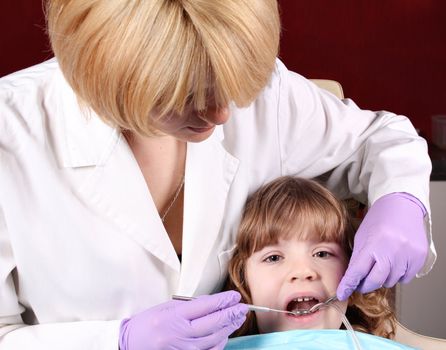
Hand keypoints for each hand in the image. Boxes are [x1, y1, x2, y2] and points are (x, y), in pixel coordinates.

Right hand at [119, 290, 247, 349]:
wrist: (129, 346)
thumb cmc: (146, 325)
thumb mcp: (164, 309)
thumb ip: (188, 306)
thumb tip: (211, 302)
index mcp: (173, 317)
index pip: (205, 306)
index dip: (223, 300)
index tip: (234, 296)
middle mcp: (179, 334)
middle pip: (213, 323)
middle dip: (231, 314)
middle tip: (243, 308)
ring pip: (214, 339)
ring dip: (228, 328)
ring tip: (237, 319)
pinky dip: (219, 343)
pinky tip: (224, 335)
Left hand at [337, 193, 427, 299]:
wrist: (401, 205)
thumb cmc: (379, 220)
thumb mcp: (362, 236)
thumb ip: (358, 258)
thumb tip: (352, 279)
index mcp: (373, 244)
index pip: (357, 271)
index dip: (348, 285)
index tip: (341, 294)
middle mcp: (392, 250)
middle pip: (375, 281)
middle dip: (365, 285)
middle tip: (360, 283)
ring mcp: (407, 255)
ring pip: (391, 281)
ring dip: (382, 278)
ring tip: (381, 263)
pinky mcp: (419, 257)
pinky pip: (405, 278)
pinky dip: (398, 274)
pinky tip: (394, 262)